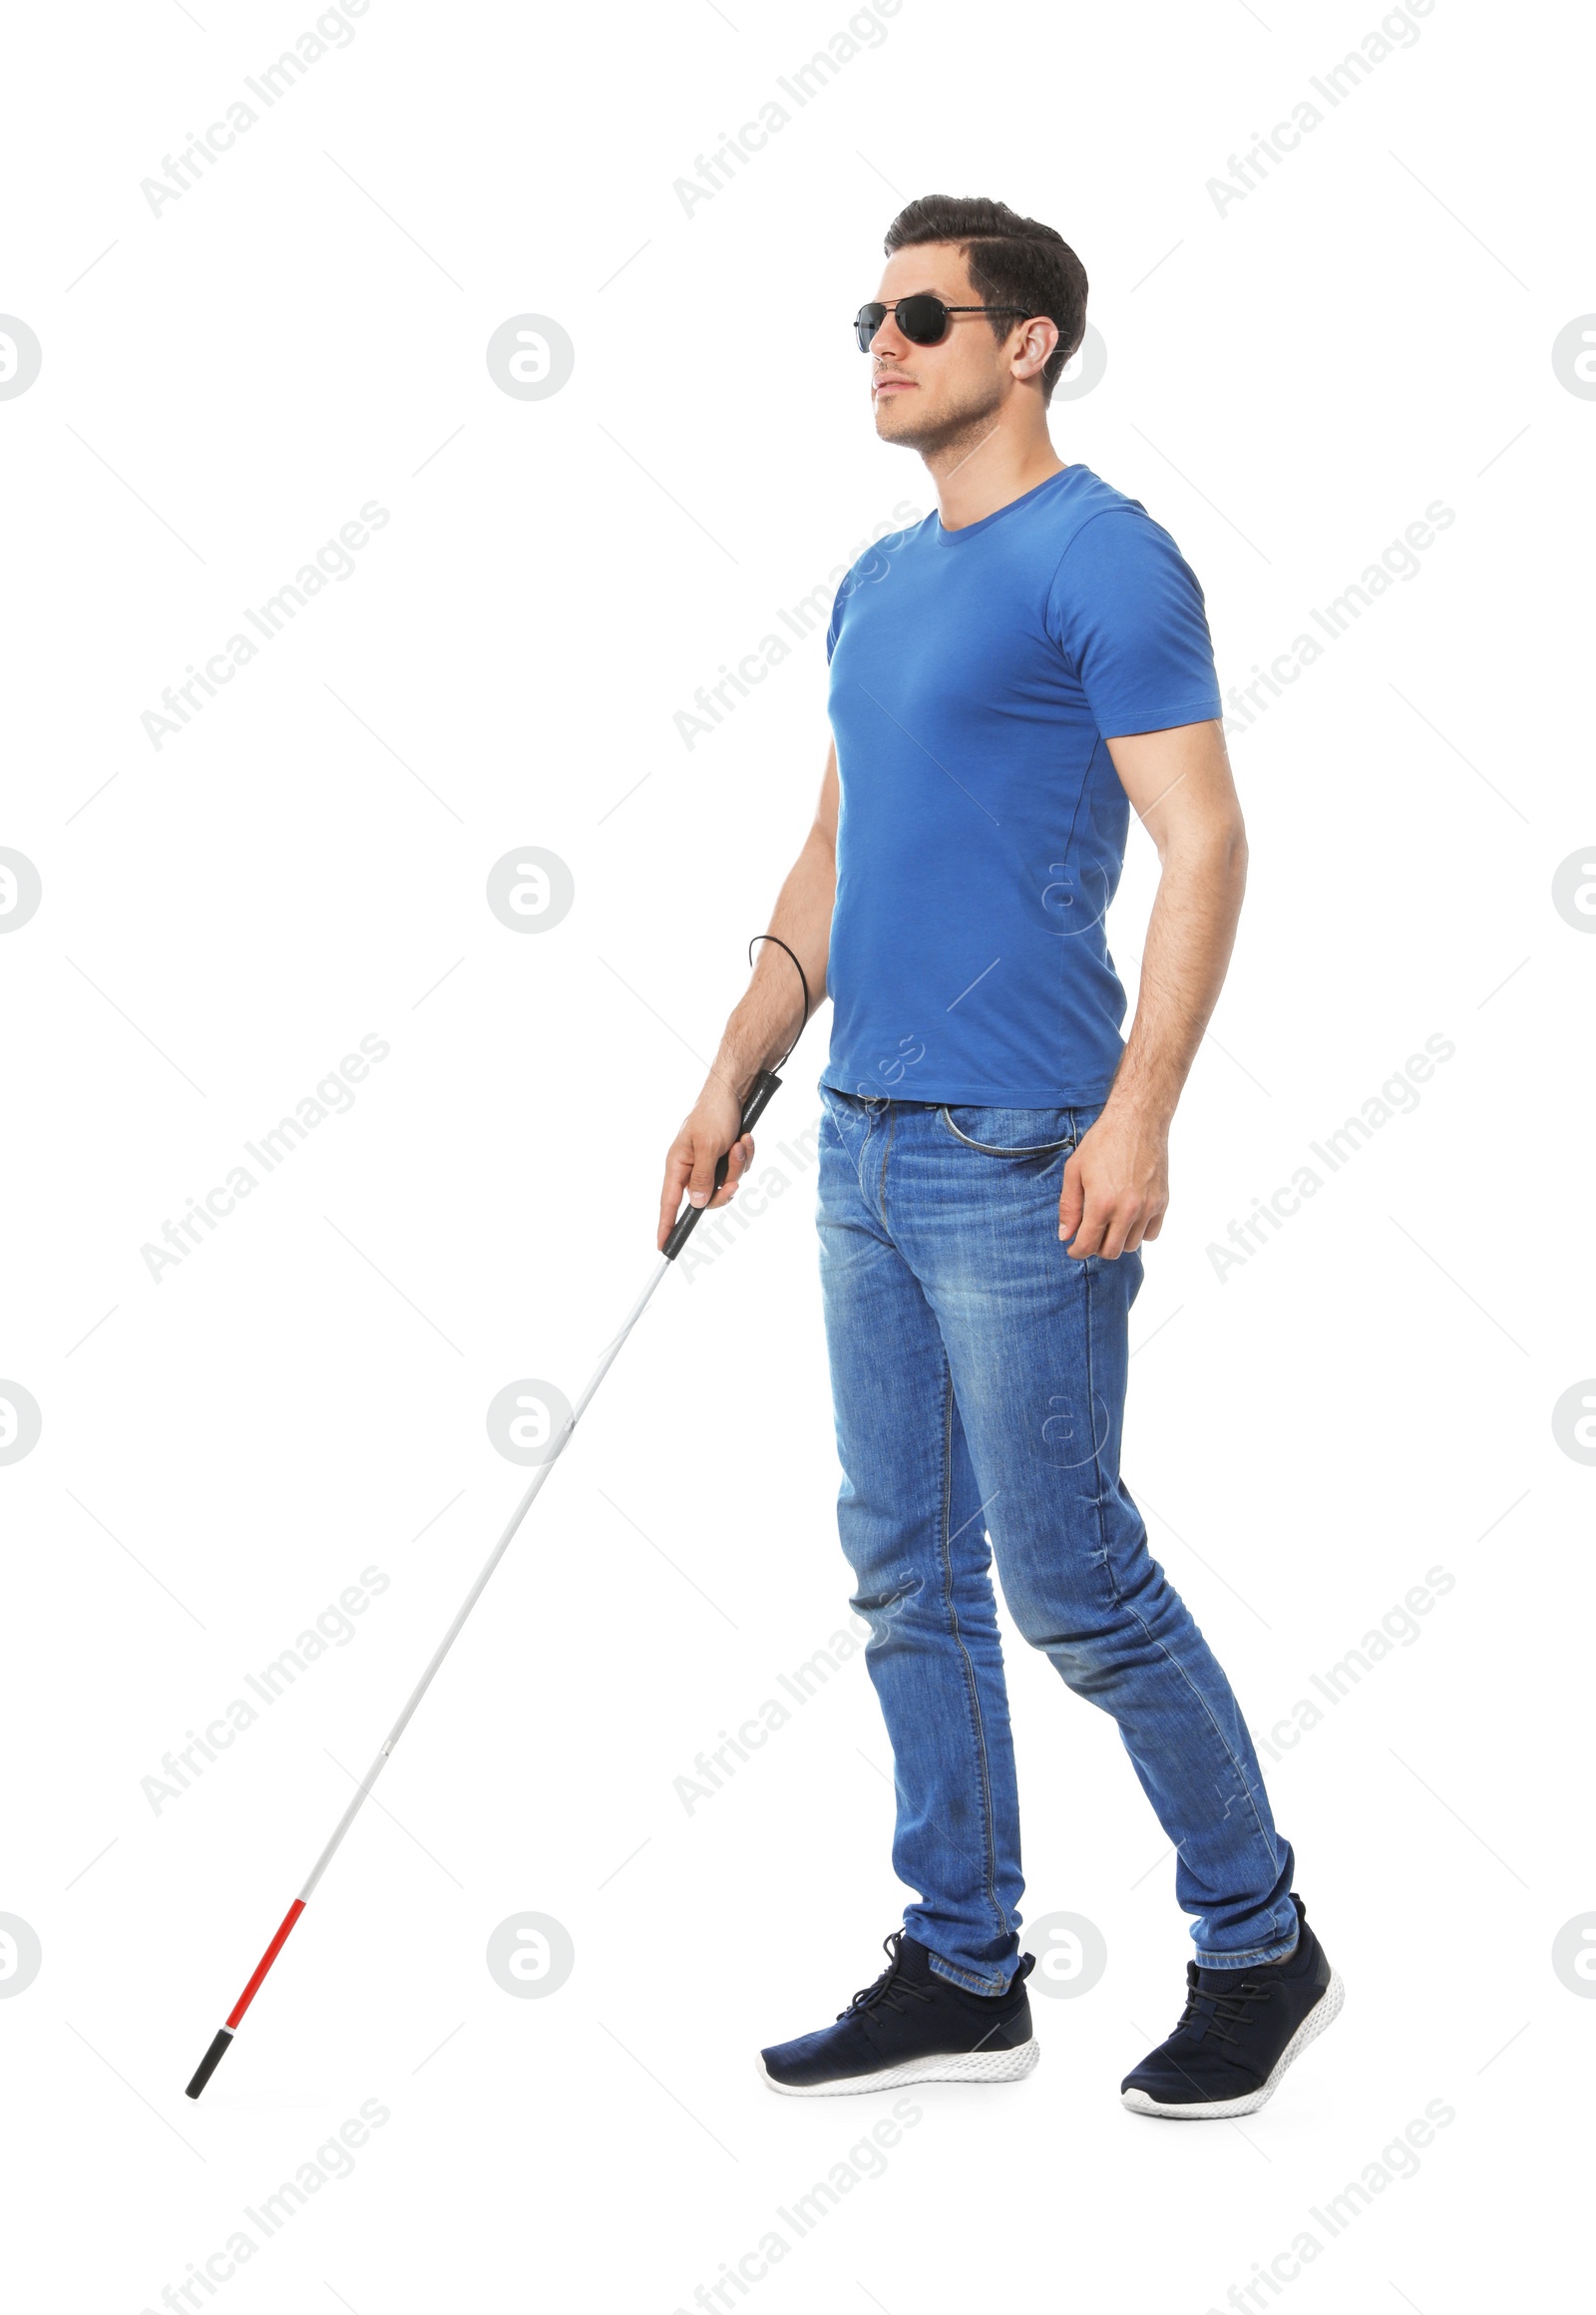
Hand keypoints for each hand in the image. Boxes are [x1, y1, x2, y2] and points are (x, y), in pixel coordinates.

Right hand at [657, 1078, 754, 1250]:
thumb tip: (695, 1204)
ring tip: (740, 1143)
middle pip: (707, 1199)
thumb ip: (702, 1179)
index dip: (665, 1225)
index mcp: (678, 1164)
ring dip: (739, 1166)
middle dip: (726, 1187)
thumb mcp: (708, 1148)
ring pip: (727, 1184)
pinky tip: (745, 1138)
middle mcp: (692, 1166)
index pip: (668, 1203)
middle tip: (735, 1177)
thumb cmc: (714, 1112)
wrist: (735, 1089)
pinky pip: (738, 1170)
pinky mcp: (725, 1156)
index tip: (662, 1247)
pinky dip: (745, 1156)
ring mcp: (710, 1162)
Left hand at [1057, 1101, 1168, 1259]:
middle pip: (1110, 1251)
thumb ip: (1068, 1206)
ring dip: (1117, 1240)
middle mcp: (1127, 1210)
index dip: (1076, 1251)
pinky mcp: (1162, 1202)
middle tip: (1090, 1234)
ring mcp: (1147, 1207)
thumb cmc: (1103, 1142)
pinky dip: (1139, 1232)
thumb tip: (1065, 1235)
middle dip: (1096, 1248)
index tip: (1073, 1248)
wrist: (1137, 1122)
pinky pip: (1151, 1234)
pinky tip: (1129, 1218)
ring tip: (1109, 1223)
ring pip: (1131, 1246)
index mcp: (1101, 1203)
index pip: (1088, 1245)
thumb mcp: (1075, 1171)